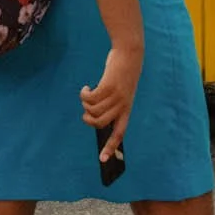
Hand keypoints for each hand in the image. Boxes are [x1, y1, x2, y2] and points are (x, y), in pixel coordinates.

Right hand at [80, 45, 142, 163]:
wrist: (129, 55)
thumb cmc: (122, 74)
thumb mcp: (120, 91)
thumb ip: (112, 103)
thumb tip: (94, 113)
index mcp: (126, 110)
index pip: (119, 134)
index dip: (111, 147)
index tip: (102, 159)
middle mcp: (122, 106)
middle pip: (100, 123)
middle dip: (88, 119)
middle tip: (86, 109)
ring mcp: (116, 97)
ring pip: (93, 110)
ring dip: (85, 103)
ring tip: (87, 94)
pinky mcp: (108, 86)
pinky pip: (90, 98)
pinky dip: (84, 94)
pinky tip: (86, 88)